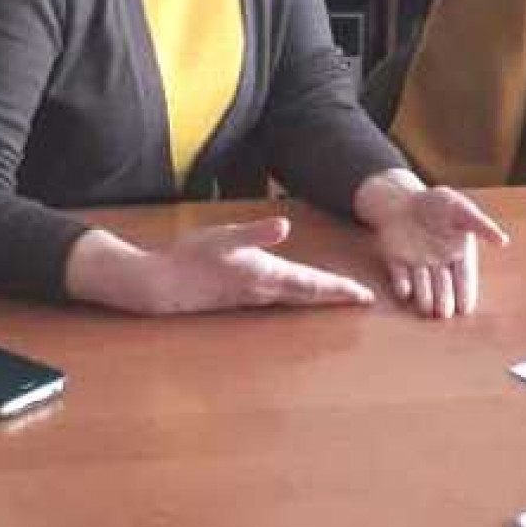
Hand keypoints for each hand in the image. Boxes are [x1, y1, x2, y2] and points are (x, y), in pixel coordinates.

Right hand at [68, 217, 374, 314]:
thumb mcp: (224, 236)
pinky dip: (299, 298)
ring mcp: (253, 297)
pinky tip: (300, 295)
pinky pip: (281, 300)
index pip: (312, 283)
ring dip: (319, 299)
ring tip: (340, 297)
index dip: (339, 289)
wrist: (161, 285)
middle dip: (337, 296)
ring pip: (296, 299)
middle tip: (363, 299)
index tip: (364, 295)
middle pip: (309, 295)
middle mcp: (264, 290)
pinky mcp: (242, 298)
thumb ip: (255, 232)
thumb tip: (284, 226)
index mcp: (266, 274)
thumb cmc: (190, 256)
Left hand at [354, 171, 508, 318]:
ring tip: (428, 308)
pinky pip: (399, 276)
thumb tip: (503, 241)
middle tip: (445, 313)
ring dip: (424, 296)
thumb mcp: (460, 209)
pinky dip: (401, 284)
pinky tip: (405, 291)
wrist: (402, 198)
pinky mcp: (396, 261)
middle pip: (443, 285)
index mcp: (457, 252)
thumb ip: (481, 225)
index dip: (465, 292)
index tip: (466, 309)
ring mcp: (417, 264)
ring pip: (423, 284)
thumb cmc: (435, 203)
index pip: (464, 276)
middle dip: (444, 299)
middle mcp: (438, 263)